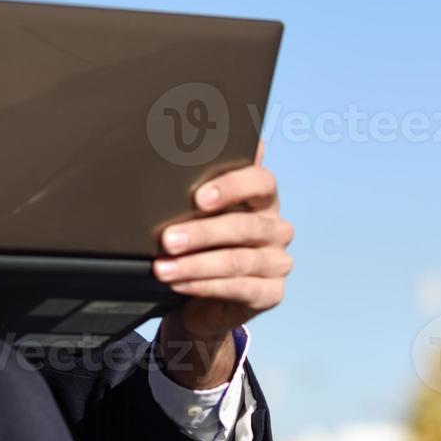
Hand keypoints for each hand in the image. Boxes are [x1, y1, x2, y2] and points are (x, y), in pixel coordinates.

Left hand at [153, 144, 293, 388]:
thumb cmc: (198, 245)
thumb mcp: (196, 213)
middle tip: (166, 239)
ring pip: (237, 260)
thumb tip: (184, 140)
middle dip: (200, 232)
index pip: (260, 182)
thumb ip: (198, 182)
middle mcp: (277, 228)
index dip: (231, 187)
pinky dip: (204, 286)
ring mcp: (278, 262)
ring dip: (195, 264)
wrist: (202, 300)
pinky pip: (238, 288)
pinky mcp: (272, 293)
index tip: (198, 197)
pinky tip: (179, 284)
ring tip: (162, 268)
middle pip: (244, 226)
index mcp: (263, 199)